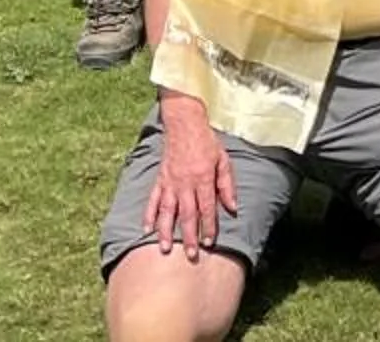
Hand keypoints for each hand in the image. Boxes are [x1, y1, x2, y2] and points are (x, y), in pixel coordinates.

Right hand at [143, 98, 239, 257]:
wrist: (184, 124)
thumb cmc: (206, 142)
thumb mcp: (223, 160)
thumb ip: (227, 185)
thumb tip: (232, 208)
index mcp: (203, 178)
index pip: (206, 208)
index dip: (208, 226)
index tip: (210, 242)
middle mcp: (185, 183)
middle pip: (187, 214)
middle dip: (190, 237)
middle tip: (191, 256)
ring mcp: (170, 182)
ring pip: (167, 211)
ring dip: (166, 231)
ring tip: (166, 249)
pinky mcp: (160, 179)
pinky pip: (153, 199)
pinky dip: (148, 215)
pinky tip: (146, 229)